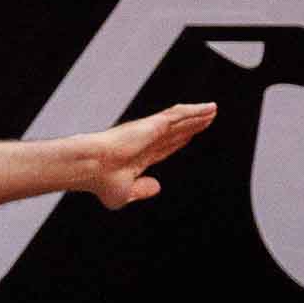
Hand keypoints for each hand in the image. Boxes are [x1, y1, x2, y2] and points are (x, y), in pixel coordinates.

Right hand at [85, 102, 217, 207]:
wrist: (91, 167)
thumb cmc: (100, 181)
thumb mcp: (124, 194)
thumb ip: (141, 190)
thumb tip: (156, 186)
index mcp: (137, 157)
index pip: (163, 147)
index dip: (177, 142)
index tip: (188, 137)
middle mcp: (144, 141)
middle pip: (175, 132)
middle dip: (190, 126)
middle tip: (206, 119)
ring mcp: (149, 131)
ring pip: (180, 121)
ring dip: (197, 116)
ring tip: (212, 111)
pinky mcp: (153, 125)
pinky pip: (179, 115)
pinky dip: (194, 111)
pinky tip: (208, 108)